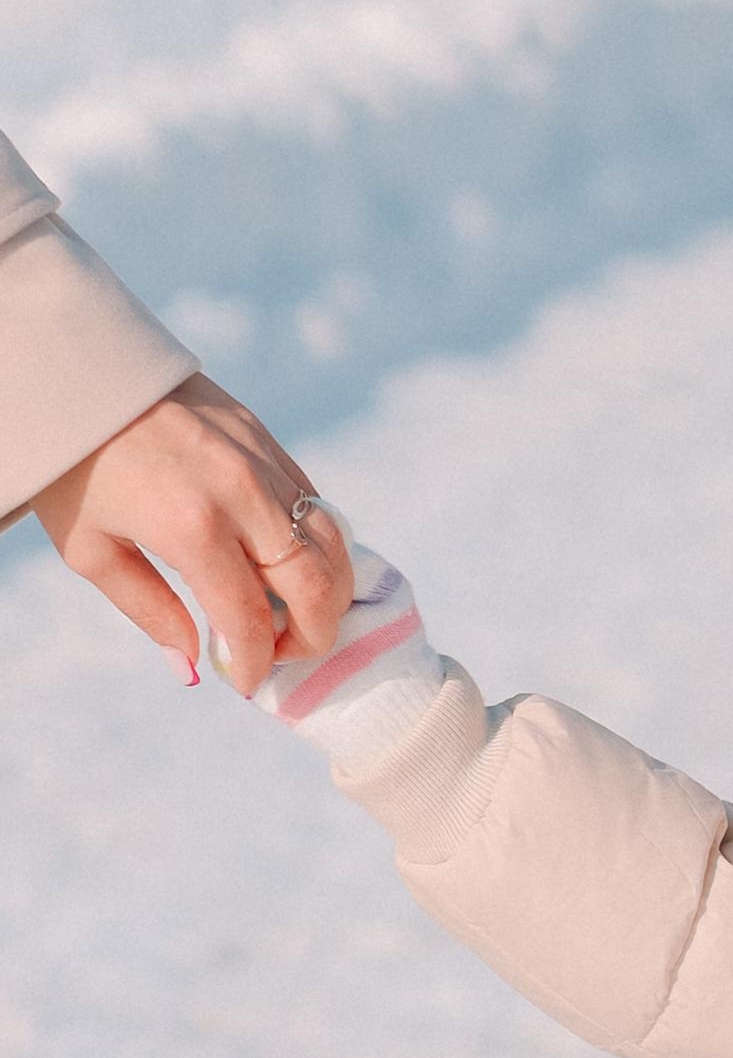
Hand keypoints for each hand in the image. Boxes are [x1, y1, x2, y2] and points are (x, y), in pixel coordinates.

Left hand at [32, 373, 352, 689]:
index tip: (243, 681)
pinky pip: (315, 503)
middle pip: (316, 587)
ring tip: (294, 613)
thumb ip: (149, 611)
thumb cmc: (74, 471)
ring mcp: (261, 462)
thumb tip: (191, 666)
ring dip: (326, 591)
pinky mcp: (266, 438)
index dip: (252, 663)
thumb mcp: (92, 551)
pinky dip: (315, 544)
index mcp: (190, 528)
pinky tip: (286, 563)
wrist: (78, 376)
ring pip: (333, 543)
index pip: (249, 619)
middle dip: (310, 636)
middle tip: (283, 653)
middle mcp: (240, 494)